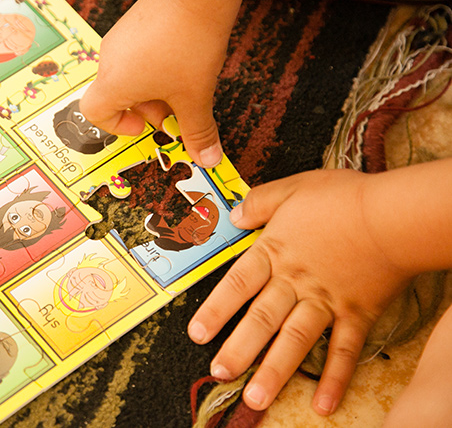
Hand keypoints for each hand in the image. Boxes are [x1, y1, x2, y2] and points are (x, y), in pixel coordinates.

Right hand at [79, 0, 232, 167]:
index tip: (144, 125)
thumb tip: (207, 158)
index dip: (117, 126)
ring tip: (184, 81)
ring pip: (130, 74)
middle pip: (118, 95)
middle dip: (149, 108)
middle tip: (177, 108)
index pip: (94, 114)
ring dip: (155, 86)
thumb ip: (197, 132)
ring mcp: (120, 37)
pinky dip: (157, 64)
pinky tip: (183, 58)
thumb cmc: (188, 43)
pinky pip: (138, 53)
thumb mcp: (195, 97)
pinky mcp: (134, 22)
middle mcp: (110, 59)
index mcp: (114, 82)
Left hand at [187, 169, 414, 414]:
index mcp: (276, 252)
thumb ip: (260, 202)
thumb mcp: (293, 188)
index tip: (197, 334)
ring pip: (295, 340)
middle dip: (239, 349)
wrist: (395, 215)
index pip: (237, 284)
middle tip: (219, 373)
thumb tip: (235, 216)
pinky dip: (334, 378)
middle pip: (261, 319)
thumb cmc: (344, 198)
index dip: (215, 309)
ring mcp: (326, 301)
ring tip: (255, 398)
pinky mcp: (357, 314)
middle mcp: (296, 281)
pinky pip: (344, 351)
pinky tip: (323, 403)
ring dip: (274, 371)